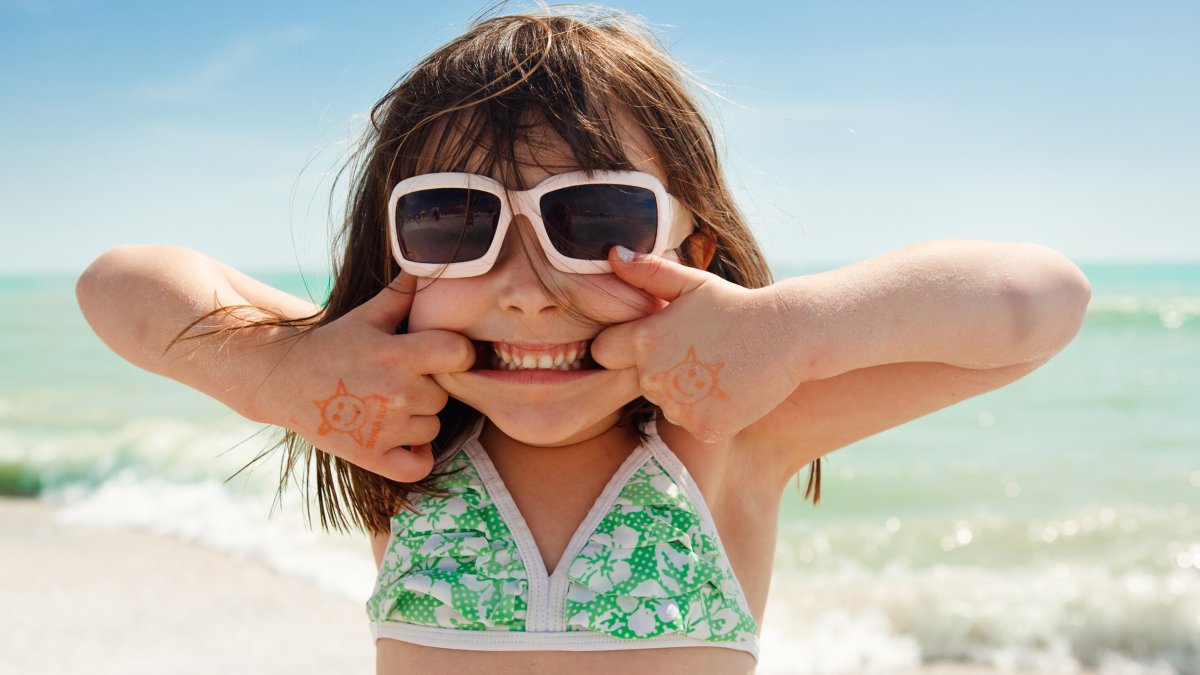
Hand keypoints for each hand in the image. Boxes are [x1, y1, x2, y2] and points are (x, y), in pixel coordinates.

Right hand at [260, 273, 473, 481]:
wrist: (284, 380)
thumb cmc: (332, 344)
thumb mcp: (367, 316)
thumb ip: (403, 295)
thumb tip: (428, 265)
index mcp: (398, 355)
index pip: (460, 354)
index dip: (457, 353)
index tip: (443, 354)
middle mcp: (397, 393)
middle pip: (444, 395)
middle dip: (429, 387)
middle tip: (401, 379)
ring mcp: (384, 429)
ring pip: (433, 427)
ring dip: (419, 419)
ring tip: (391, 404)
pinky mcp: (370, 456)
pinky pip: (418, 465)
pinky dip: (417, 456)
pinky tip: (405, 440)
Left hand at [590, 248, 799, 442]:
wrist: (788, 336)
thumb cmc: (737, 305)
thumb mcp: (693, 283)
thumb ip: (649, 272)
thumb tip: (612, 254)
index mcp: (644, 340)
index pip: (604, 352)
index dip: (623, 346)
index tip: (654, 340)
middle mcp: (654, 378)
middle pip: (639, 382)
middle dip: (659, 370)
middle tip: (698, 352)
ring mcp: (679, 407)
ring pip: (667, 405)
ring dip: (684, 394)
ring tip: (718, 369)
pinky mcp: (703, 429)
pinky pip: (694, 423)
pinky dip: (709, 413)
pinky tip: (730, 390)